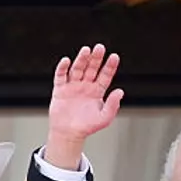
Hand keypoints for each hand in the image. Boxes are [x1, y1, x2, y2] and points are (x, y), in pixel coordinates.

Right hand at [44, 44, 123, 167]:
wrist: (69, 133)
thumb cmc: (87, 126)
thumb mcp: (105, 118)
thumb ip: (113, 105)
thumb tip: (120, 91)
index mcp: (98, 91)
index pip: (105, 75)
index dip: (110, 66)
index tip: (115, 57)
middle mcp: (86, 85)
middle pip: (92, 68)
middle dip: (96, 58)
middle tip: (100, 47)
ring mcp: (73, 86)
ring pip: (78, 69)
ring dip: (81, 59)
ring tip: (86, 50)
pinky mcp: (60, 89)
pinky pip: (61, 76)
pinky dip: (63, 68)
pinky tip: (67, 61)